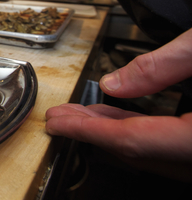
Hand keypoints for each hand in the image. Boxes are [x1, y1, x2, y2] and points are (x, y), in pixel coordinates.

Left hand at [46, 28, 191, 180]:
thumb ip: (160, 67)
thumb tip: (114, 82)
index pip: (129, 140)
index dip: (86, 131)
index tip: (56, 124)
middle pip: (135, 150)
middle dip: (91, 131)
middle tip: (58, 118)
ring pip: (148, 150)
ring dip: (111, 131)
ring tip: (78, 115)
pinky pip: (162, 145)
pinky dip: (137, 131)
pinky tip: (119, 117)